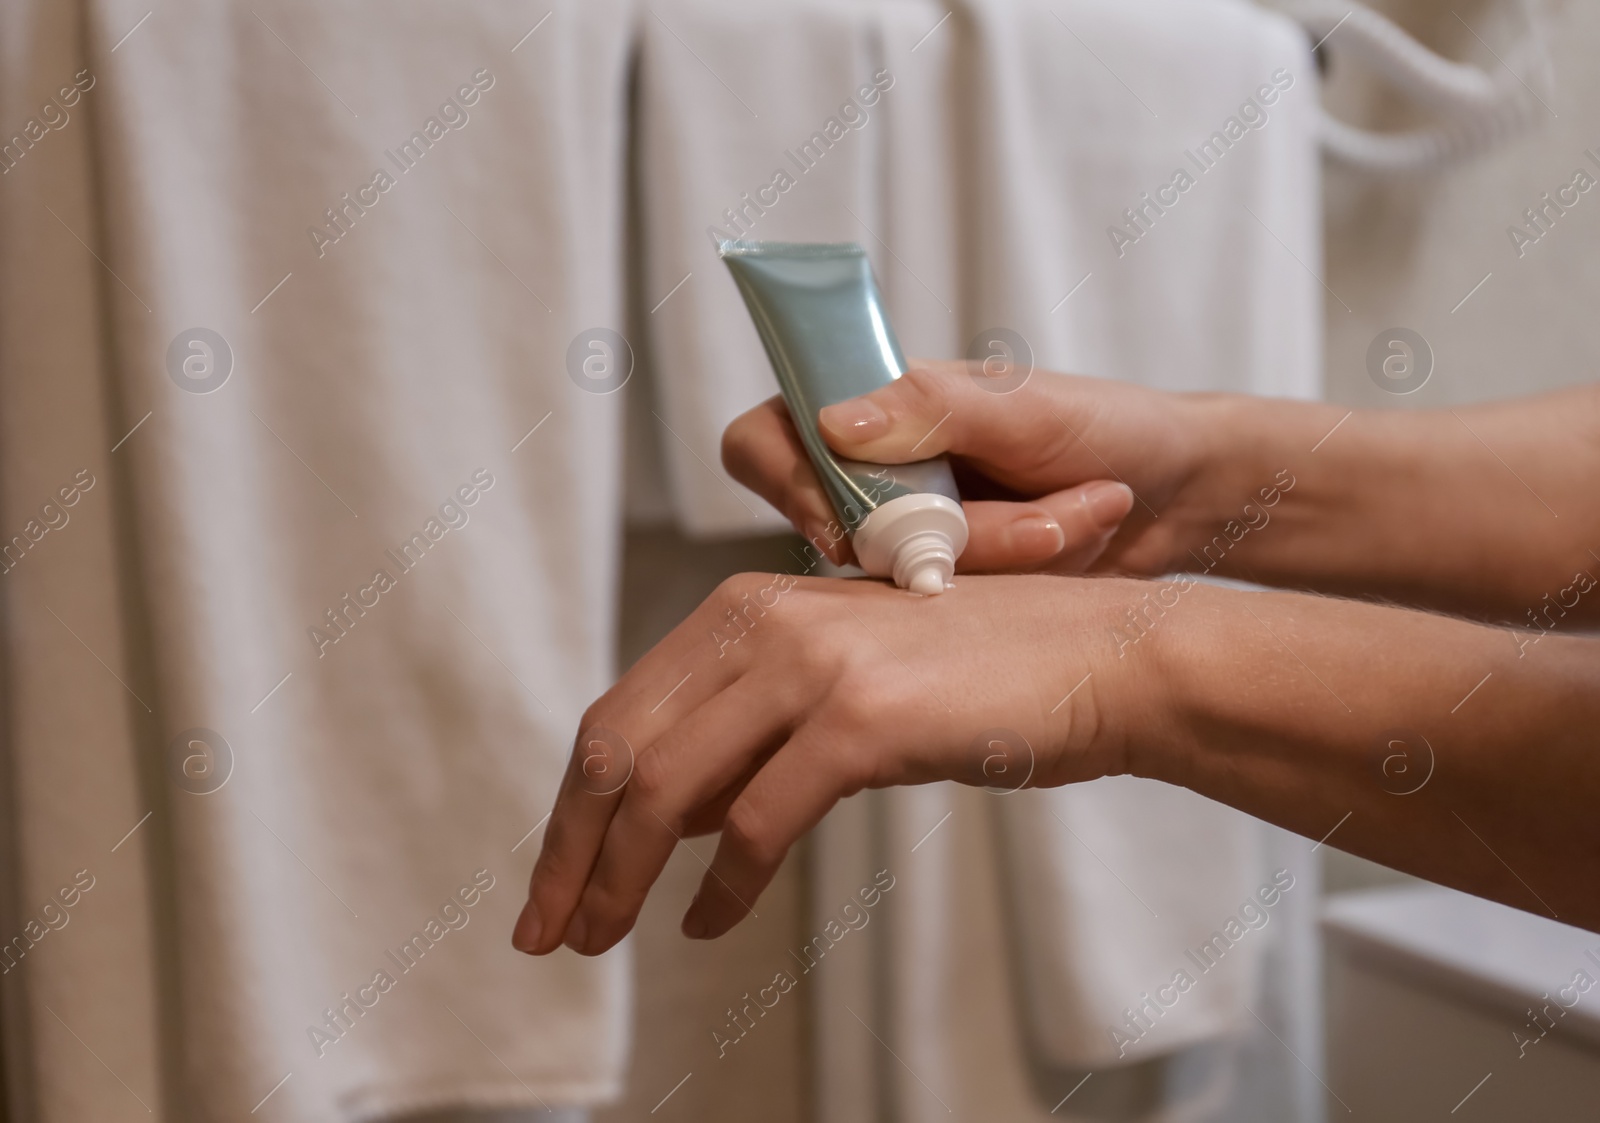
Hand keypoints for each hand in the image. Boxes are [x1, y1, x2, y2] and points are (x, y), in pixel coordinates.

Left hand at [512, 572, 1135, 955]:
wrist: (1098, 660)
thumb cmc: (974, 682)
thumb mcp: (837, 690)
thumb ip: (744, 737)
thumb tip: (659, 817)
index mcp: (747, 607)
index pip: (621, 715)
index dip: (570, 808)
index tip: (551, 879)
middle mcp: (765, 620)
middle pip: (619, 751)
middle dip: (570, 854)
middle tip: (546, 933)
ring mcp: (813, 664)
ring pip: (667, 790)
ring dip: (621, 879)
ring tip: (605, 941)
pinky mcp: (863, 718)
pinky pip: (758, 824)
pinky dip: (722, 889)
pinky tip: (707, 924)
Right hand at [721, 360, 1224, 575]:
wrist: (1177, 494)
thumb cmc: (1101, 424)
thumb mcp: (1021, 406)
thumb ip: (928, 409)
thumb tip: (831, 424)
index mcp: (868, 410)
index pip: (763, 443)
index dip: (784, 485)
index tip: (846, 522)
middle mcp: (872, 480)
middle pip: (842, 533)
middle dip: (959, 534)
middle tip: (1045, 517)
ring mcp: (908, 542)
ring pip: (903, 582)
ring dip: (1008, 552)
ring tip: (1085, 509)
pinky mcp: (948, 596)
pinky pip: (952, 612)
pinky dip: (1026, 574)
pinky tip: (1078, 535)